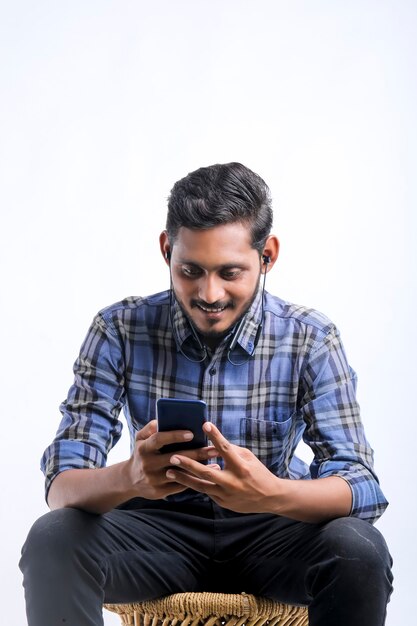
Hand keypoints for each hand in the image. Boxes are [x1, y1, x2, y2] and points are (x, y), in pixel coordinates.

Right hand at [126, 420, 217, 499]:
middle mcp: (147, 464)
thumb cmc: (142, 453)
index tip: (192, 433)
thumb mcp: (140, 438)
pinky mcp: (159, 492)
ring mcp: (153, 479)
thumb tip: (163, 420)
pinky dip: (194, 480)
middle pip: (175, 458)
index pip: (159, 439)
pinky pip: (179, 486)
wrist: (130, 479)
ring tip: (216, 462)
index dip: (175, 436)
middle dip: (196, 453)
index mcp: (144, 448)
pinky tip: (208, 475)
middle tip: (214, 449)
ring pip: (180, 474)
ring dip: (199, 469)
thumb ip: (150, 427)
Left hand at [165, 422, 280, 512]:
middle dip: (188, 464)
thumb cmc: (258, 472)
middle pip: (207, 472)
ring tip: (169, 472)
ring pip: (201, 486)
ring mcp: (227, 495)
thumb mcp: (248, 457)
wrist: (269, 498)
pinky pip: (206, 492)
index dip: (215, 436)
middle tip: (173, 457)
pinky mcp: (223, 503)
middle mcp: (233, 482)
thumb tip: (213, 441)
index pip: (226, 449)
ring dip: (184, 479)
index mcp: (242, 467)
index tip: (205, 424)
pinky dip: (194, 485)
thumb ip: (231, 450)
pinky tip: (181, 479)